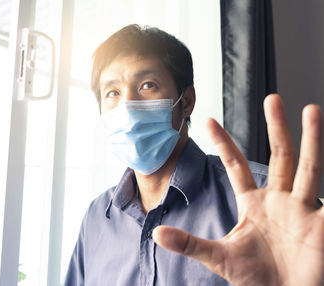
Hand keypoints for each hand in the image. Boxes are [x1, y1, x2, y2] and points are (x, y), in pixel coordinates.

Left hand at [152, 94, 323, 284]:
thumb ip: (189, 243)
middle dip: (276, 127)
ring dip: (312, 139)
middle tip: (272, 98)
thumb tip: (156, 232)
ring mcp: (303, 210)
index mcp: (254, 203)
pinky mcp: (322, 224)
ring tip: (311, 110)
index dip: (223, 144)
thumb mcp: (219, 257)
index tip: (208, 122)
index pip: (235, 166)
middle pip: (279, 155)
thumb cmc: (256, 278)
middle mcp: (280, 200)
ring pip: (309, 167)